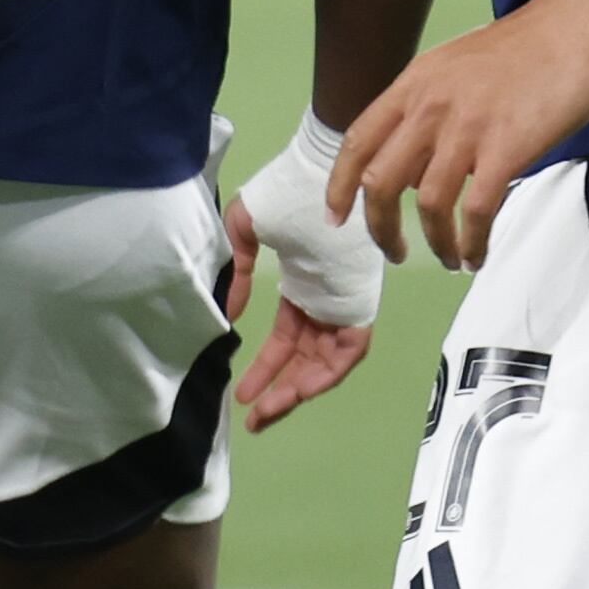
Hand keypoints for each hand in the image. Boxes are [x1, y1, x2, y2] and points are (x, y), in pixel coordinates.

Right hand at [224, 113, 380, 429]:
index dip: (264, 369)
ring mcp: (343, 304)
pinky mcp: (359, 303)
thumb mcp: (247, 228)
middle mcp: (325, 303)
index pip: (287, 341)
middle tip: (254, 418)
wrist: (319, 170)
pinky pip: (348, 351)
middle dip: (279, 393)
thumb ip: (236, 268)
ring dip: (298, 391)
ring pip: (327, 364)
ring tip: (269, 411)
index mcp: (303, 288)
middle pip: (305, 361)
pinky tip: (299, 388)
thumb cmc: (285, 192)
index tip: (241, 394)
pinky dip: (326, 373)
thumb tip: (230, 310)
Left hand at [332, 0, 588, 270]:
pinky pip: (475, 211)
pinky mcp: (507, 147)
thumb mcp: (455, 67)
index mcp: (414, 84)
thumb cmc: (524, 48)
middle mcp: (430, 106)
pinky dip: (471, 242)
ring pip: (428, 203)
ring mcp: (467, 127)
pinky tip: (476, 254)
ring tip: (449, 259)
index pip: (358, 141)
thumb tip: (417, 161)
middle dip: (380, 228)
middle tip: (395, 252)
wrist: (577, 25)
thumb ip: (429, 107)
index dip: (339, 185)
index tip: (335, 216)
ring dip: (435, 242)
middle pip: (381, 181)